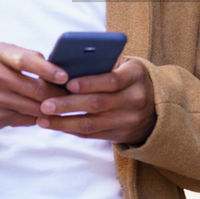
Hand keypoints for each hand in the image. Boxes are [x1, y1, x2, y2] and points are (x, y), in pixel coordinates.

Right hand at [0, 42, 67, 130]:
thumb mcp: (0, 52)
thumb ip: (27, 56)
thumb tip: (57, 68)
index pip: (26, 61)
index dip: (48, 70)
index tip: (65, 76)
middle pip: (34, 89)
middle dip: (57, 94)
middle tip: (72, 94)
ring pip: (33, 108)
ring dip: (52, 108)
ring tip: (64, 104)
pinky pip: (26, 120)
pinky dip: (39, 117)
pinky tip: (47, 113)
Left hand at [37, 57, 155, 143]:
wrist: (156, 104)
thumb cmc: (128, 77)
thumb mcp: (123, 65)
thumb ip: (102, 64)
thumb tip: (67, 66)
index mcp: (135, 76)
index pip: (112, 80)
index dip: (90, 83)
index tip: (67, 83)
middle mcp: (135, 99)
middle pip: (98, 104)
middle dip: (69, 105)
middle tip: (45, 105)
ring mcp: (129, 120)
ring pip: (92, 124)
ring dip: (64, 122)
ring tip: (43, 119)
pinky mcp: (121, 135)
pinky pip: (92, 134)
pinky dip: (71, 130)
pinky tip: (55, 125)